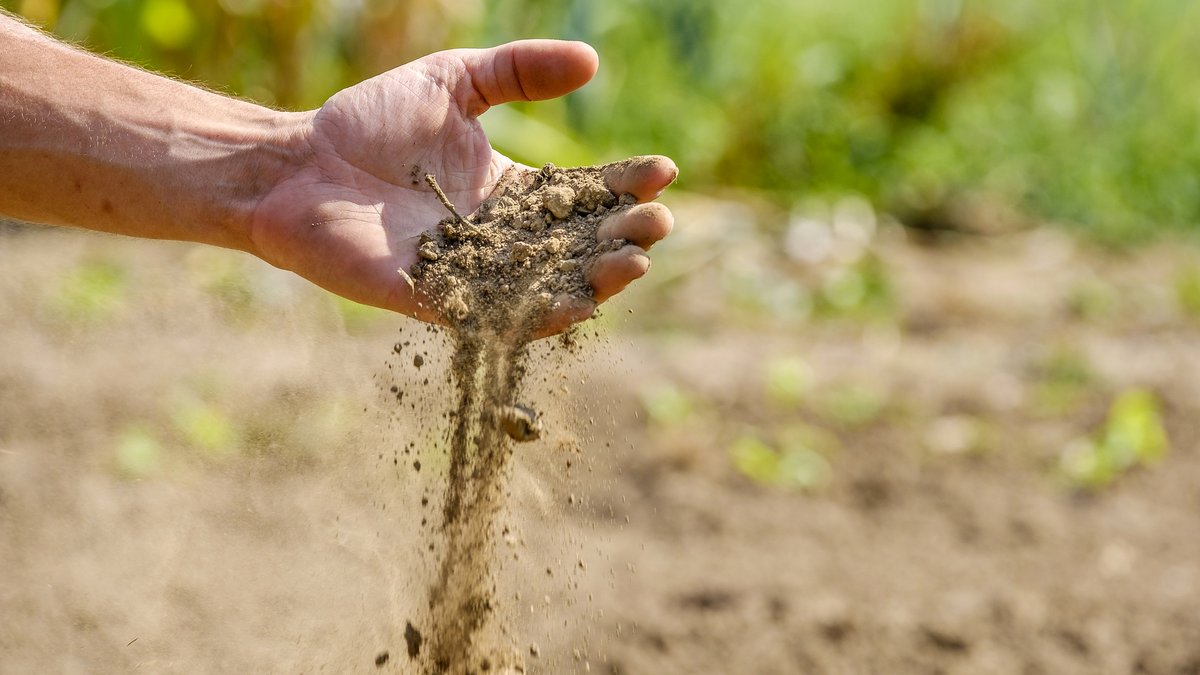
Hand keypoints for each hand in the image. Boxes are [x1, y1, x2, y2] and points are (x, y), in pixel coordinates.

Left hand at [249, 40, 676, 333]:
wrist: (296, 165)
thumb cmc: (367, 122)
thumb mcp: (454, 80)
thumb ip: (518, 71)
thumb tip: (591, 61)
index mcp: (510, 190)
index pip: (581, 193)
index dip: (623, 185)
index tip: (661, 171)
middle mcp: (501, 238)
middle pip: (578, 244)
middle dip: (624, 234)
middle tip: (658, 220)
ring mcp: (474, 275)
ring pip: (551, 286)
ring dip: (598, 278)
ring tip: (636, 260)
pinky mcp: (441, 303)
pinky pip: (501, 317)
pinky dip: (544, 314)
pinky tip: (581, 301)